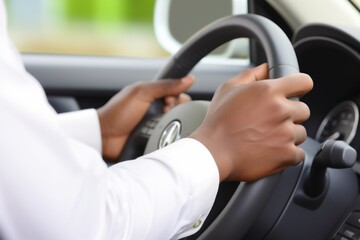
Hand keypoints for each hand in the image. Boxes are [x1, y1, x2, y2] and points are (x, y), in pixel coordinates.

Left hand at [97, 76, 194, 159]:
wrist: (104, 137)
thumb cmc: (118, 112)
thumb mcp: (142, 93)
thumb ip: (165, 85)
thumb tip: (189, 79)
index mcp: (155, 98)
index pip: (178, 95)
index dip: (179, 97)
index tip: (169, 100)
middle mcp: (158, 112)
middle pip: (181, 111)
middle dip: (177, 111)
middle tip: (165, 112)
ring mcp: (157, 128)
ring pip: (178, 126)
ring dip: (174, 125)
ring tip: (162, 125)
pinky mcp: (156, 142)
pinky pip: (171, 140)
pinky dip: (171, 138)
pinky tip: (165, 136)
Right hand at [190, 64, 312, 181]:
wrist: (213, 152)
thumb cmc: (218, 122)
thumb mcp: (228, 89)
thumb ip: (251, 75)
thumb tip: (267, 68)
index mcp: (268, 91)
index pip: (304, 81)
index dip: (300, 87)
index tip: (296, 94)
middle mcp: (280, 110)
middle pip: (304, 110)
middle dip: (290, 115)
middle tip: (270, 122)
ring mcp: (285, 133)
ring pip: (301, 133)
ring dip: (288, 136)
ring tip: (266, 139)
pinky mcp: (287, 154)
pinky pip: (299, 153)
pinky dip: (287, 155)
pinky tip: (270, 152)